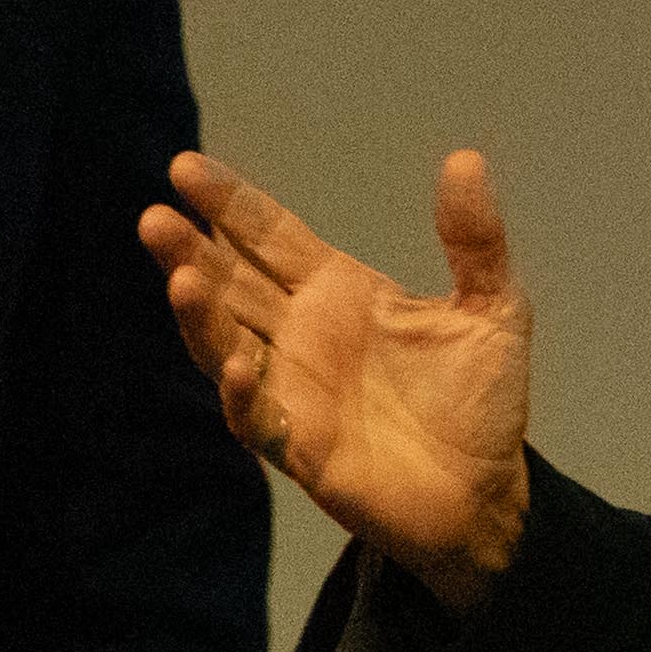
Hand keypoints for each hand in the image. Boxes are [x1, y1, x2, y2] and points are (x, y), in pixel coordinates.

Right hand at [142, 149, 532, 602]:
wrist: (488, 493)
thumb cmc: (480, 400)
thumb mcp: (494, 308)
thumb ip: (476, 240)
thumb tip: (466, 158)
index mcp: (337, 292)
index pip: (268, 237)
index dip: (230, 204)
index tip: (183, 168)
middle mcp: (301, 335)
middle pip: (231, 283)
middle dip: (191, 250)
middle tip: (156, 217)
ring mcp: (293, 391)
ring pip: (227, 344)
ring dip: (200, 314)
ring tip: (181, 277)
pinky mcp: (301, 447)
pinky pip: (257, 418)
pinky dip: (244, 393)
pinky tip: (242, 366)